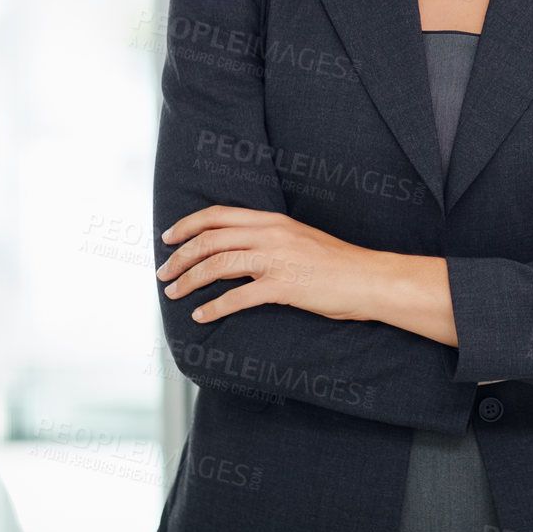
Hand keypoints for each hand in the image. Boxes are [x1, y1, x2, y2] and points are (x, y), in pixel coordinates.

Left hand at [158, 206, 382, 323]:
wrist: (369, 279)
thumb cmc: (338, 264)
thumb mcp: (299, 241)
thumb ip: (268, 241)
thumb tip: (234, 253)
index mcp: (275, 221)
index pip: (219, 215)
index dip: (188, 225)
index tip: (168, 238)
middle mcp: (272, 235)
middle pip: (211, 239)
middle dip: (180, 256)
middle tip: (163, 273)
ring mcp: (278, 260)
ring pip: (218, 265)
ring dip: (189, 281)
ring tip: (174, 294)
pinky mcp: (284, 287)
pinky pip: (238, 297)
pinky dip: (214, 308)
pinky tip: (201, 316)